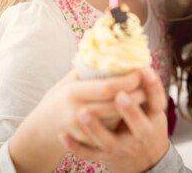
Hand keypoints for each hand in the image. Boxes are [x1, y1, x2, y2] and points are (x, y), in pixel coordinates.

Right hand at [9, 69, 144, 171]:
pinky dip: (122, 124)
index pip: (106, 87)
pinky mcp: (85, 144)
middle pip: (114, 105)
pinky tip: (133, 115)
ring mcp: (81, 131)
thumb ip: (87, 69)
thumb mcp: (68, 81)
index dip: (127, 80)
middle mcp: (75, 112)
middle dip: (136, 95)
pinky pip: (109, 134)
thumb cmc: (59, 99)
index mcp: (72, 92)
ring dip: (133, 110)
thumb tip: (110, 48)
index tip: (140, 71)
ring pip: (115, 121)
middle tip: (150, 85)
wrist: (41, 130)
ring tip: (147, 98)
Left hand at [59, 68, 169, 172]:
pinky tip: (63, 135)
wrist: (142, 161)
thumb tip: (136, 57)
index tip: (145, 72)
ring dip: (95, 126)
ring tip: (83, 113)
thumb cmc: (146, 125)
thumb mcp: (154, 111)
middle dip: (129, 109)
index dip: (152, 87)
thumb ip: (148, 90)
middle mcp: (141, 134)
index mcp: (154, 118)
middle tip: (119, 95)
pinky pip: (88, 153)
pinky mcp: (105, 157)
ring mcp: (121, 148)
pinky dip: (75, 146)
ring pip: (107, 139)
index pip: (157, 102)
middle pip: (138, 124)